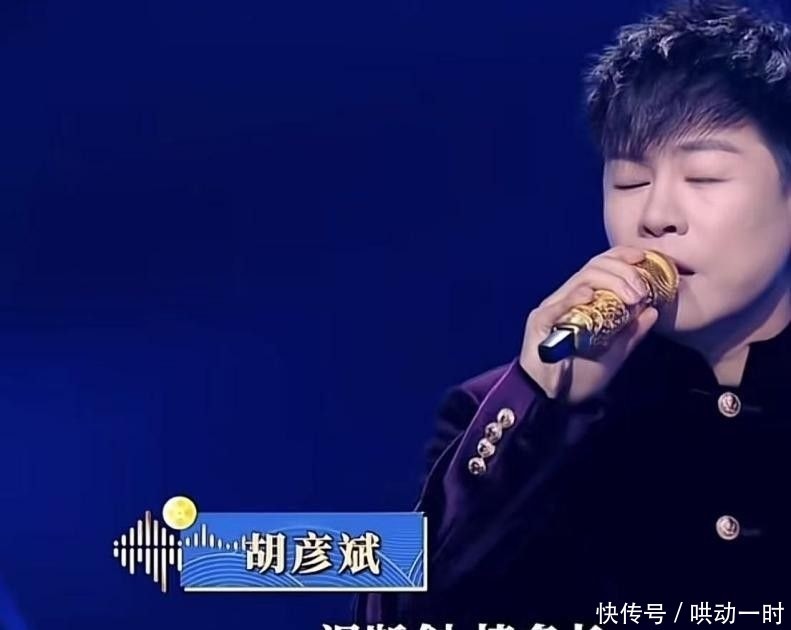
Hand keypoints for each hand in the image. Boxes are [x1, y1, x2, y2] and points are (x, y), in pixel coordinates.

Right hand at [519, 246, 659, 404]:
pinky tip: (590, 296)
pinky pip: (556, 305)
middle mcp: (565, 299)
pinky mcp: (539, 323)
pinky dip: (574, 297)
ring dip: (610, 282)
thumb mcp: (614, 354)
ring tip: (631, 296)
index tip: (645, 258)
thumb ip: (632, 333)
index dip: (622, 257)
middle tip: (643, 289)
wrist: (551, 402)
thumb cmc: (578, 378)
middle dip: (623, 272)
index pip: (600, 267)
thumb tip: (654, 310)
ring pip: (580, 280)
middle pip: (593, 268)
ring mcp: (551, 309)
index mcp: (582, 301)